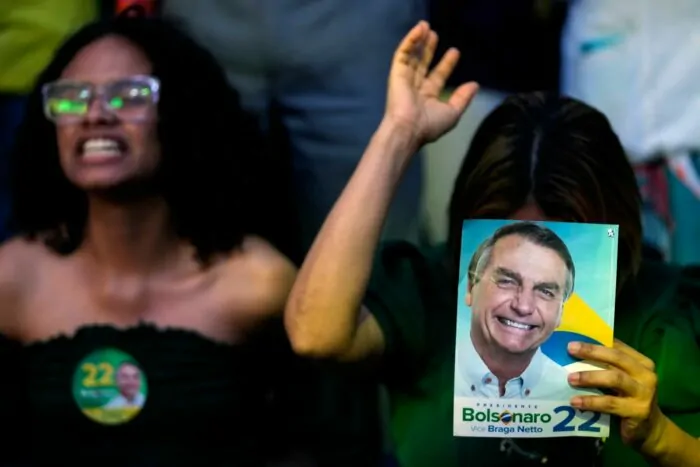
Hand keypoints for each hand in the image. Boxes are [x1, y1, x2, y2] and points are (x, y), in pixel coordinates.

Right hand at [384, 21, 477, 148]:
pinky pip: (403, 54)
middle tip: (435, 34)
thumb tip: (474, 85)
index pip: (438, 76)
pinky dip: (410, 41)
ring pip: (412, 56)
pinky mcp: (397, 73)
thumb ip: (463, 98)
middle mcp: (416, 87)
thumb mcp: (453, 113)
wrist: (408, 128)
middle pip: (423, 63)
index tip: (455, 51)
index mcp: (428, 97)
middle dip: (429, 49)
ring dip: (418, 41)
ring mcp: (405, 79)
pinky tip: (419, 30)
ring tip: (425, 26)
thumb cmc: (430, 124)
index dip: (446, 64)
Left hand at [567, 339, 667, 453]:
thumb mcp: (622, 378)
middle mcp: (646, 375)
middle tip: (570, 349)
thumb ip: (608, 365)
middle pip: (617, 358)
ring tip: (570, 378)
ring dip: (590, 377)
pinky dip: (591, 401)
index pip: (618, 347)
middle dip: (592, 352)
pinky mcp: (638, 411)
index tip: (574, 339)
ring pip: (615, 379)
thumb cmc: (628, 397)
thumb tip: (577, 350)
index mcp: (642, 363)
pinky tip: (575, 401)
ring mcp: (644, 393)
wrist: (649, 428)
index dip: (596, 341)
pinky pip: (610, 403)